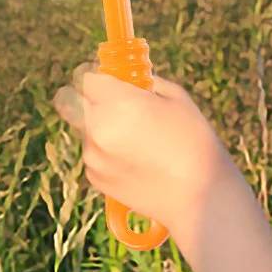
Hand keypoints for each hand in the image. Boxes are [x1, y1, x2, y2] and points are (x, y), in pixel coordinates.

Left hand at [51, 62, 239, 242]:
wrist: (199, 196)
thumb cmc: (195, 141)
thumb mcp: (176, 98)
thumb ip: (146, 83)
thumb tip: (130, 80)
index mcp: (117, 102)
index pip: (86, 77)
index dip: (98, 76)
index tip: (110, 79)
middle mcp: (97, 127)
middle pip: (72, 101)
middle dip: (89, 98)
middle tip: (114, 103)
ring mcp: (93, 155)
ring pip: (84, 129)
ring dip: (100, 126)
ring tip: (137, 139)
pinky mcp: (94, 177)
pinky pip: (93, 153)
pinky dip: (106, 151)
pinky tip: (137, 159)